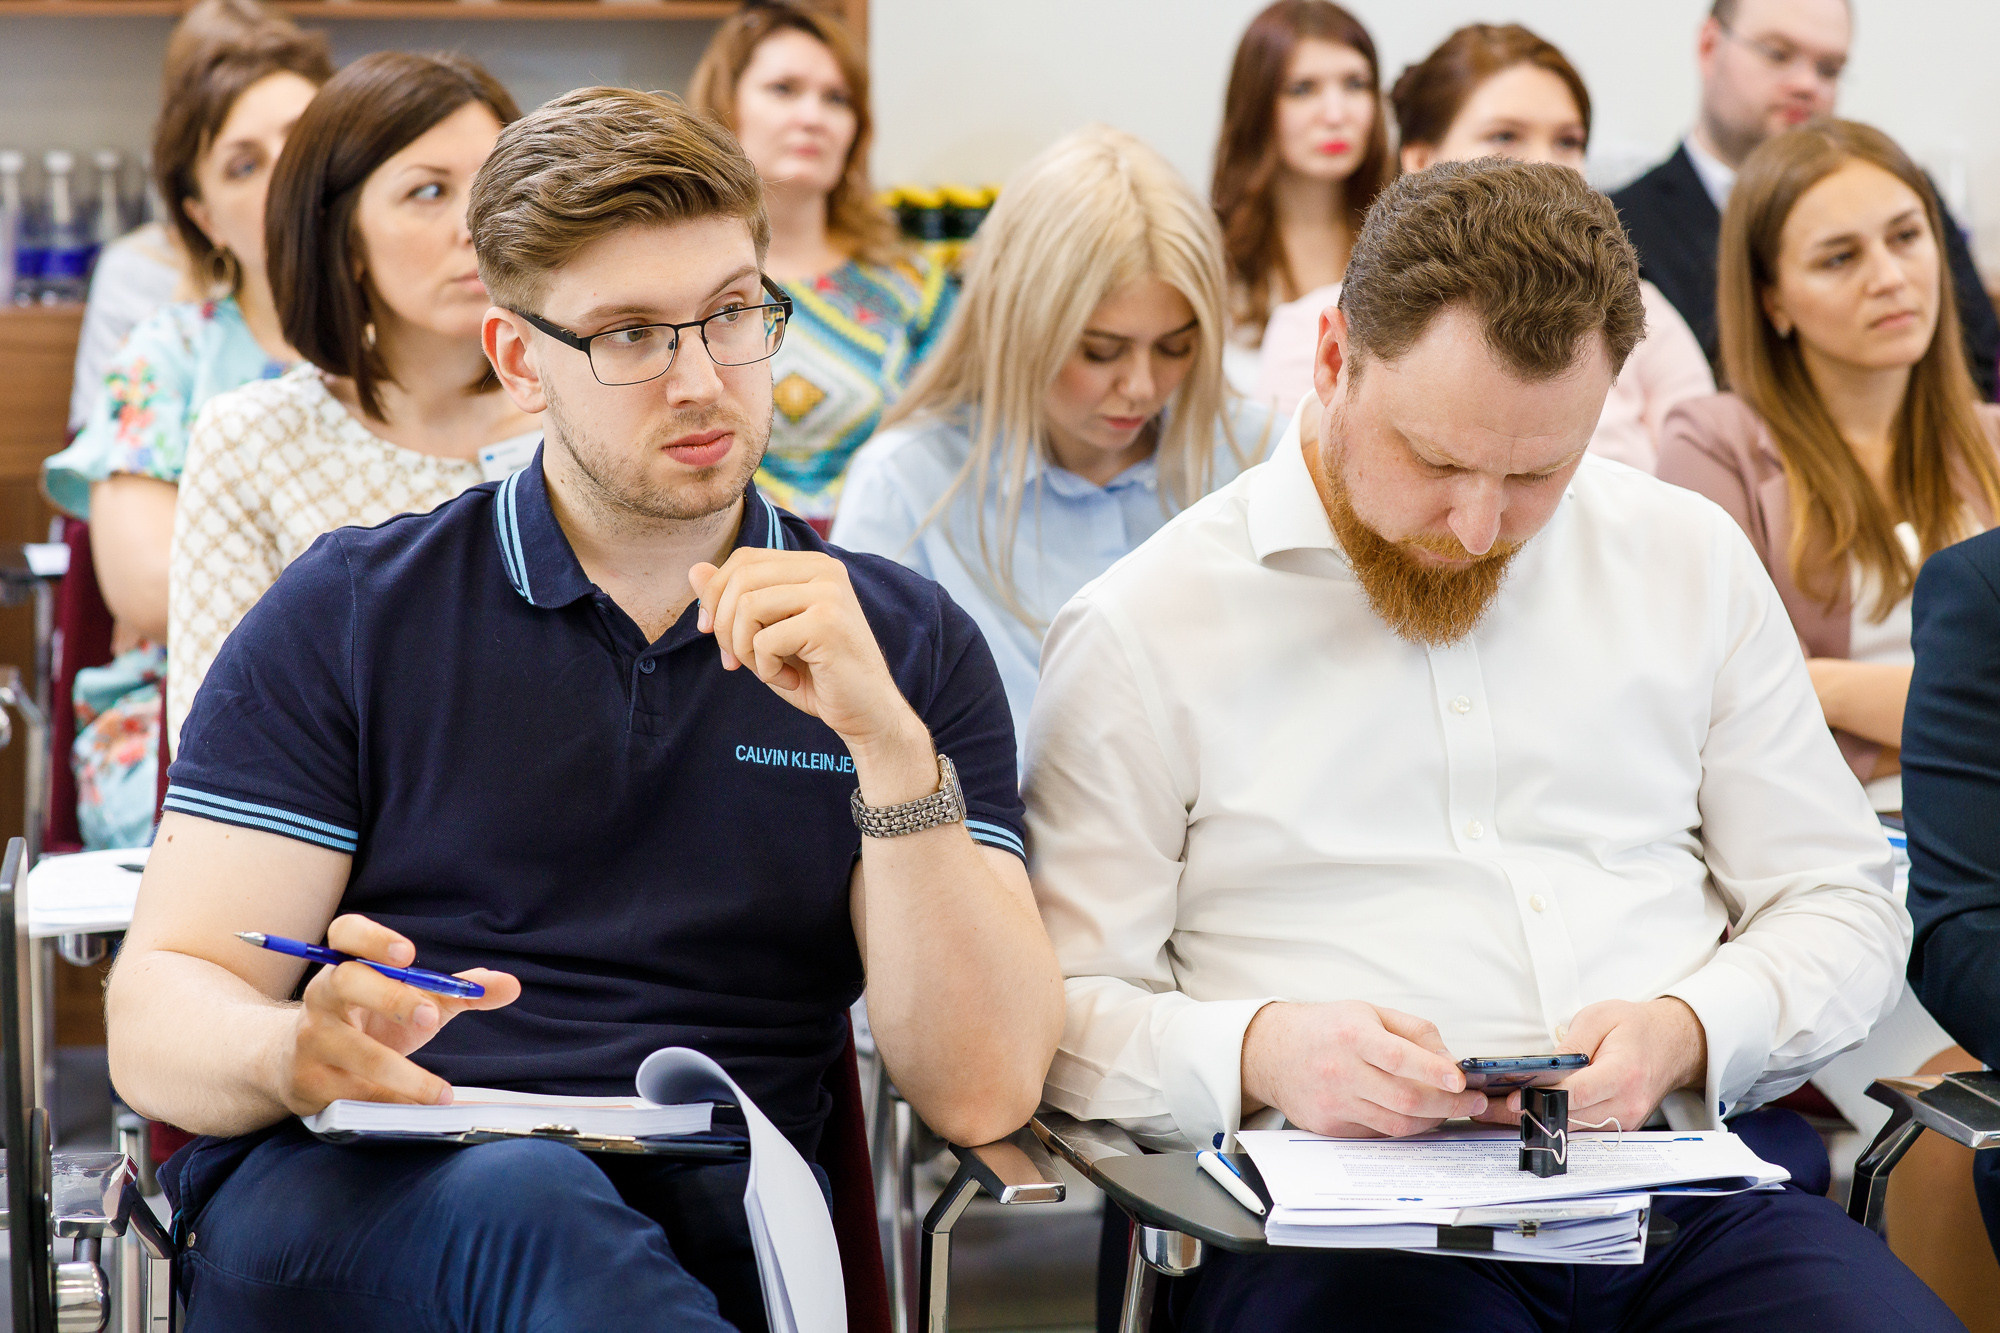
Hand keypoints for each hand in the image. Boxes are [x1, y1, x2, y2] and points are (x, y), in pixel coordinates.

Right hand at [275, 914, 519, 1115]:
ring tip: (441, 1092)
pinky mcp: (309, 1082)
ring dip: (402, 1073)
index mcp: (346, 965)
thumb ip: (459, 991)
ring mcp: (311, 1040)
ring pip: (353, 1051)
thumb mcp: (412, 1002)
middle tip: (429, 1017)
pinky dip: (388, 1103)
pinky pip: (352, 1092)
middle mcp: (322, 997)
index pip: (346, 934)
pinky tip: (417, 1110)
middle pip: (345, 982)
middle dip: (389, 997)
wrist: (299, 1065)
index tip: (408, 953)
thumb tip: (511, 984)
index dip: (373, 938)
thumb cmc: (367, 1023)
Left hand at [692, 549, 918, 751]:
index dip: (716, 595)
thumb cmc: (817, 675)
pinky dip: (766, 669)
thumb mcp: (767, 635)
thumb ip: (734, 601)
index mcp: (812, 566)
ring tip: (768, 670)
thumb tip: (693, 570)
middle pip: (741, 577)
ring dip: (744, 649)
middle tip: (734, 661)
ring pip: (747, 606)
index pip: (744, 559)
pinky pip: (765, 640)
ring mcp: (829, 594)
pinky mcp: (827, 623)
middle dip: (724, 626)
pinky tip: (791, 680)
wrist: (867, 713)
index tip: (713, 634)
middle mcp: (824, 570)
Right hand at [1241, 1001, 1489, 1137]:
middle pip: (1406, 1099)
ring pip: (1397, 1124)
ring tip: (1446, 1110)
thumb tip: (1449, 1062)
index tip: (1461, 1081)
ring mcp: (1335, 1103)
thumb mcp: (1370, 1013)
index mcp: (1353, 1036)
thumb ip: (1415, 1032)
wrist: (1272, 1051)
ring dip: (1431, 1120)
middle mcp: (1341, 1071)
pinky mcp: (1331, 1127)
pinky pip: (1378, 1134)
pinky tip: (1413, 1115)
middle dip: (1448, 1104)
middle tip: (1471, 1102)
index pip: (1400, 1058)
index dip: (1435, 1072)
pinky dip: (1403, 1127)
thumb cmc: (1325, 1029)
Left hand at [1474, 998, 1707, 1131]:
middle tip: (1487, 1108)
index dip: (1542, 1098)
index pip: (1577, 1093)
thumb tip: (1542, 1068)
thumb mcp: (1600, 1018)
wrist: (1674, 1044)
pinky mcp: (1620, 1127)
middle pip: (1569, 1117)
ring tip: (1495, 1112)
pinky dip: (1554, 1122)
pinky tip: (1526, 1113)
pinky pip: (1583, 1130)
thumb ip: (1571, 1045)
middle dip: (1526, 1114)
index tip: (1512, 1098)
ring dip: (1535, 1121)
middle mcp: (1627, 1103)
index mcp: (1623, 1073)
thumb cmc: (1636, 1027)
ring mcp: (1626, 1120)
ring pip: (1572, 1129)